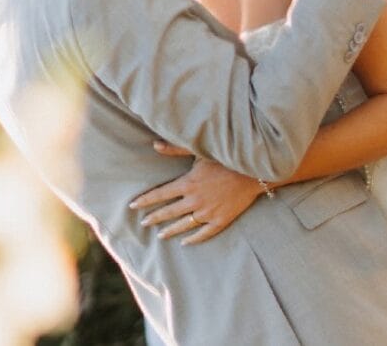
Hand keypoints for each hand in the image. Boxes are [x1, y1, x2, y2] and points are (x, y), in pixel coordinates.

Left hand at [128, 141, 261, 244]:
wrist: (255, 171)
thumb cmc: (226, 158)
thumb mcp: (200, 150)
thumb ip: (175, 148)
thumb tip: (154, 144)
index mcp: (188, 183)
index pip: (160, 194)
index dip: (145, 200)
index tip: (132, 206)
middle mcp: (195, 200)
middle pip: (168, 212)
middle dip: (153, 218)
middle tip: (143, 223)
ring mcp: (208, 213)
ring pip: (184, 225)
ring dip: (170, 230)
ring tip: (160, 235)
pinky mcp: (221, 220)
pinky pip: (204, 233)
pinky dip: (194, 239)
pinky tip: (185, 242)